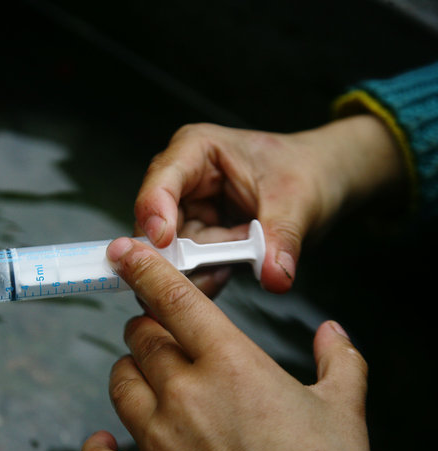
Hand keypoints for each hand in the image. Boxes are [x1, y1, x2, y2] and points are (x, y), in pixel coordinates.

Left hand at [81, 238, 371, 450]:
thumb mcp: (344, 409)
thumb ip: (338, 360)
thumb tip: (333, 333)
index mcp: (231, 364)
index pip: (173, 299)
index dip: (145, 269)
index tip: (126, 253)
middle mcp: (187, 394)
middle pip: (141, 338)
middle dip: (148, 330)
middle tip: (162, 337)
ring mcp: (161, 441)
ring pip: (120, 384)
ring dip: (129, 374)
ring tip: (147, 380)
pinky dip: (98, 447)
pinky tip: (105, 440)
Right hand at [134, 115, 404, 293]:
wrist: (322, 179)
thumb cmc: (305, 170)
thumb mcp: (298, 201)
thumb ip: (282, 238)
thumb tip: (274, 275)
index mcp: (196, 149)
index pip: (161, 182)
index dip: (156, 212)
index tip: (165, 243)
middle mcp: (183, 179)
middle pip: (155, 223)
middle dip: (179, 254)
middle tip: (208, 272)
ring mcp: (186, 210)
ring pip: (170, 251)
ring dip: (198, 268)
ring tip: (233, 267)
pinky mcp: (196, 236)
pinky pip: (189, 265)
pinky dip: (207, 275)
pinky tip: (230, 272)